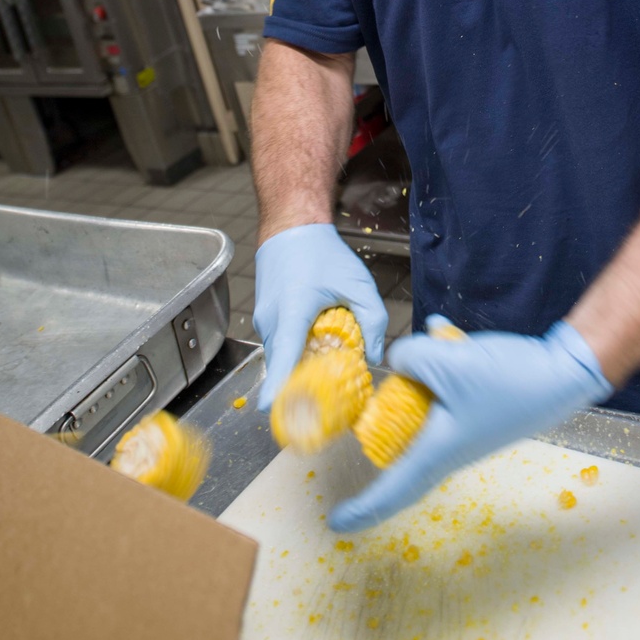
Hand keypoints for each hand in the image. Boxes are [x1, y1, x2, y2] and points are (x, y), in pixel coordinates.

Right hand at [254, 224, 387, 409]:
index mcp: (292, 312)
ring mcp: (263, 321)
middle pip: (284, 366)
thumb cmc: (322, 253)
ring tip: (328, 372)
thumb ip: (373, 319)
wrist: (292, 229)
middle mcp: (271, 321)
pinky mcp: (265, 320)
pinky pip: (280, 346)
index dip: (277, 387)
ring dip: (301, 367)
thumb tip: (375, 356)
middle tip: (329, 402)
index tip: (270, 411)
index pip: (282, 357)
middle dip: (302, 387)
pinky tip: (317, 350)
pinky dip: (296, 354)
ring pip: (281, 357)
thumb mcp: (358, 282)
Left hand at [330, 317, 611, 531]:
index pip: (393, 491)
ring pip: (424, 406)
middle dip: (385, 427)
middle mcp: (449, 447)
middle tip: (368, 414)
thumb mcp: (447, 363)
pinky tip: (441, 330)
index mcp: (438, 452)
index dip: (363, 509)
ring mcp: (464, 426)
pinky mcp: (478, 403)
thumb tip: (399, 359)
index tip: (336, 524)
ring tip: (432, 345)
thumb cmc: (505, 381)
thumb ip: (410, 358)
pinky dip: (441, 359)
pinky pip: (446, 385)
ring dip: (422, 375)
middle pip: (404, 446)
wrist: (560, 374)